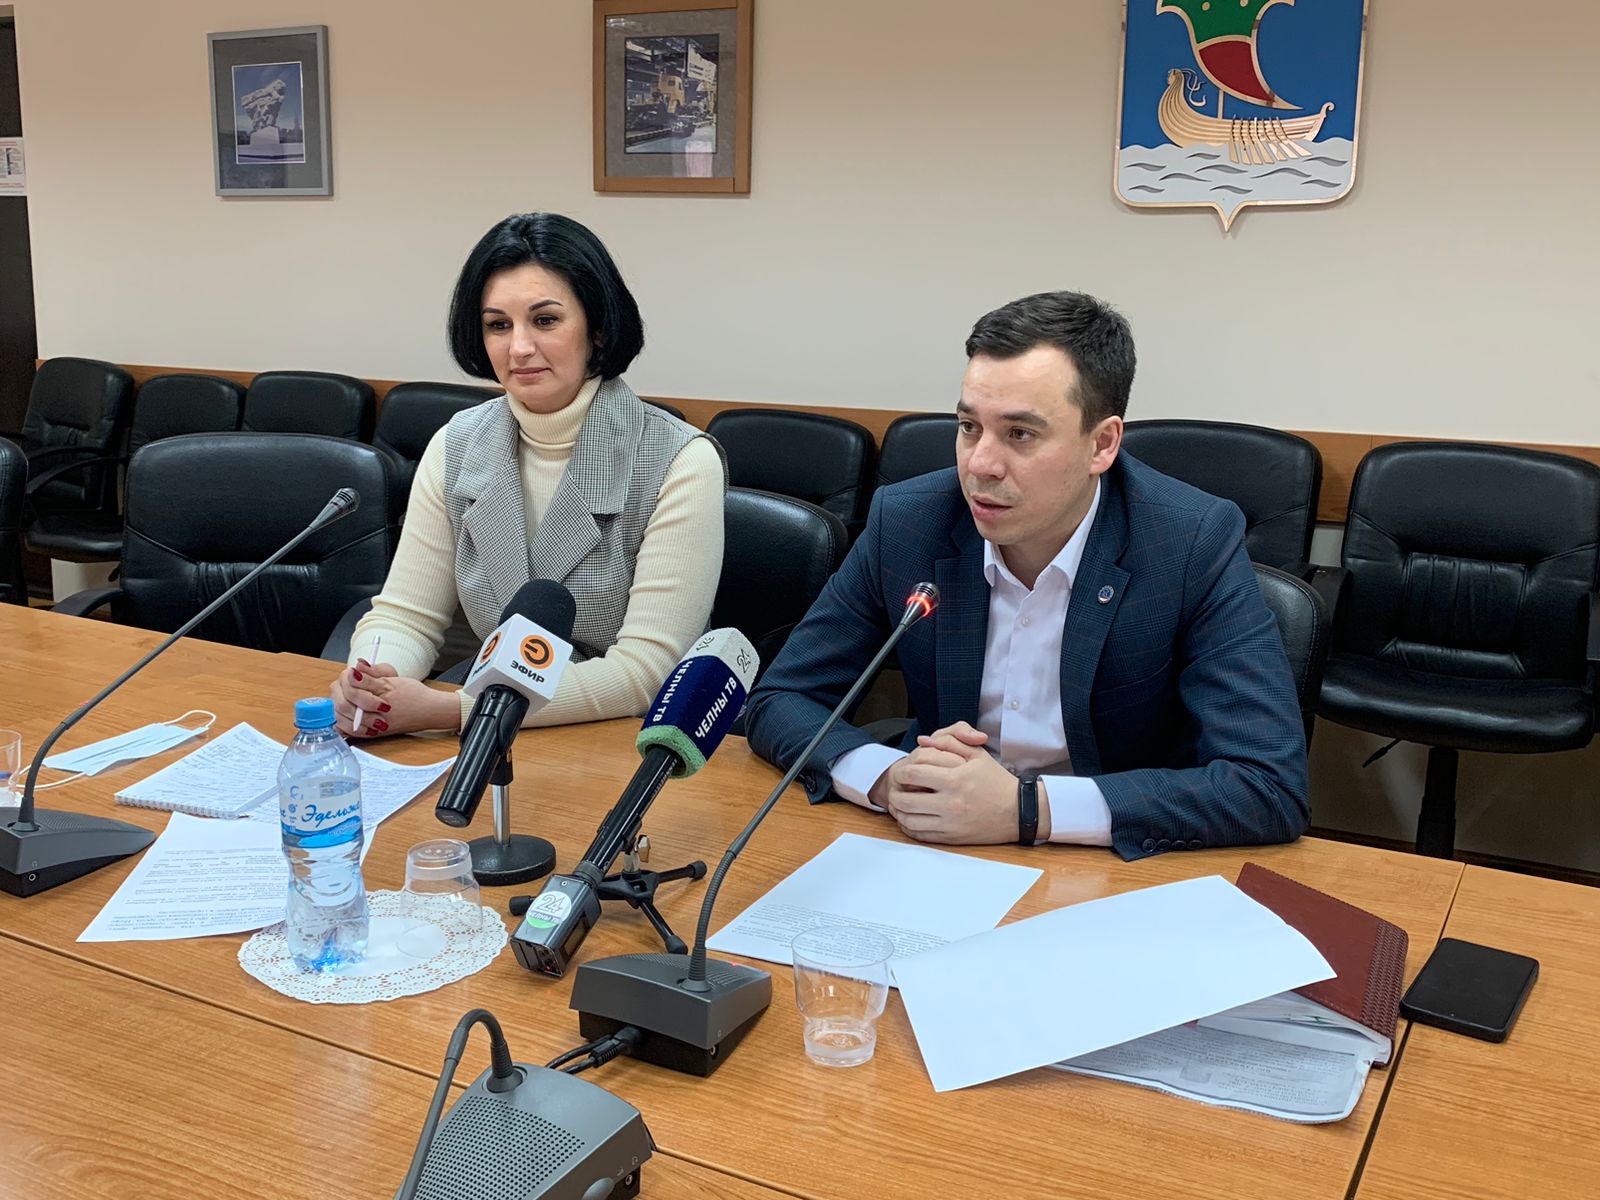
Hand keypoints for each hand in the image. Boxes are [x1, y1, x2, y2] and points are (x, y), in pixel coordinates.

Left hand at [329, 659, 459, 737]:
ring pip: (340, 717)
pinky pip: (346, 729)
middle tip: (349, 680)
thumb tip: (356, 668)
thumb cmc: (414, 697)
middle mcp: (369, 721)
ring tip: (346, 692)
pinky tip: (344, 710)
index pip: (349, 691)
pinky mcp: (368, 734)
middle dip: (342, 690)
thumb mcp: (391, 682)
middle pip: (340, 705)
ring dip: (339, 702)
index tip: (353, 671)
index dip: (349, 678)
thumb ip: (370, 676)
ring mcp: (368, 730)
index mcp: (374, 707)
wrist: (429, 712)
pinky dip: (342, 718)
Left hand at [869, 722, 1019, 844]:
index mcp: (955, 779)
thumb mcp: (977, 754)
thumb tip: (922, 740)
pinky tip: (911, 818)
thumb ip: (949, 742)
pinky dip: (909, 827)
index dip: (901, 771)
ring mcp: (950, 823)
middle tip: (897, 788)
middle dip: (895, 792)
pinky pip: (920, 835)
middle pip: (904, 800)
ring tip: (902, 803)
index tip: (903, 771)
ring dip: (899, 811)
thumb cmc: (996, 780)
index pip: (912, 774)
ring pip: (908, 820)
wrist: (1019, 811)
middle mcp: (950, 803)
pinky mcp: (952, 838)